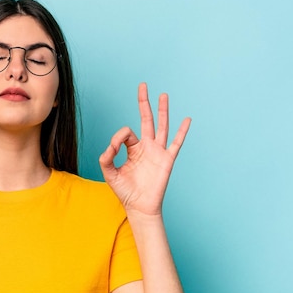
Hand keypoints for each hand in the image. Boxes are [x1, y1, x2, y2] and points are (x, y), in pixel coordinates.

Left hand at [99, 82, 189, 216]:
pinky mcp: (167, 160)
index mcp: (132, 149)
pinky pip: (176, 143)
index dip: (118, 138)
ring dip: (163, 110)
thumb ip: (106, 157)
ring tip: (163, 95)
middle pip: (146, 119)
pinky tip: (186, 119)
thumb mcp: (109, 173)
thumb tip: (111, 146)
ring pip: (161, 126)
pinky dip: (181, 131)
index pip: (126, 133)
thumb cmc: (125, 191)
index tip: (114, 149)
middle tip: (143, 85)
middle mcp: (146, 147)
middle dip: (144, 103)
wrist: (139, 206)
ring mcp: (158, 152)